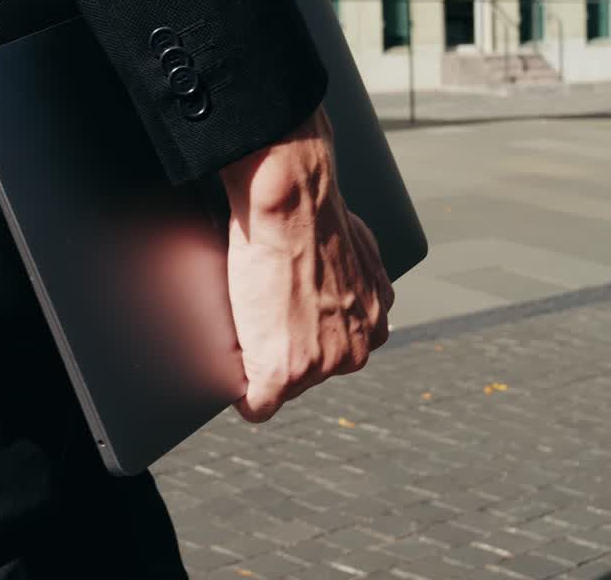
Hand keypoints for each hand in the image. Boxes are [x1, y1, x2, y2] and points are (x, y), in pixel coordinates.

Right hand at [217, 106, 393, 422]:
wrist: (293, 205)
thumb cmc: (317, 215)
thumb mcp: (355, 251)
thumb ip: (353, 279)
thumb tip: (335, 280)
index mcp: (375, 324)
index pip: (335, 351)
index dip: (304, 336)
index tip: (287, 319)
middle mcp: (357, 351)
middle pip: (311, 373)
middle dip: (287, 350)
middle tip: (265, 311)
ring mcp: (321, 366)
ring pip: (284, 384)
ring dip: (265, 360)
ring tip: (252, 317)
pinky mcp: (282, 373)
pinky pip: (257, 406)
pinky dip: (244, 395)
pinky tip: (235, 376)